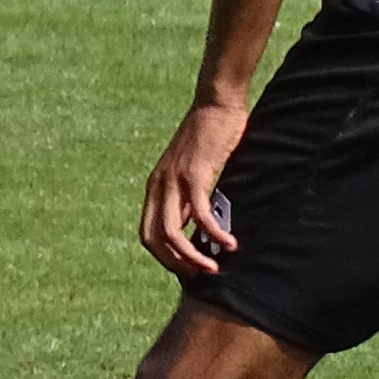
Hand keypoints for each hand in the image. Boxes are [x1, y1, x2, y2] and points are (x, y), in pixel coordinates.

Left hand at [141, 97, 250, 279]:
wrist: (216, 104)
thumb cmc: (209, 137)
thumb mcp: (193, 172)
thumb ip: (189, 198)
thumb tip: (196, 228)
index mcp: (156, 186)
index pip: (147, 234)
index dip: (164, 257)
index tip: (188, 267)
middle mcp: (159, 185)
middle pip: (153, 239)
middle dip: (175, 263)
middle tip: (201, 274)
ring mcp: (174, 180)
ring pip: (171, 232)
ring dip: (192, 256)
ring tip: (215, 268)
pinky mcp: (195, 173)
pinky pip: (200, 213)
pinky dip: (214, 233)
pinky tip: (230, 243)